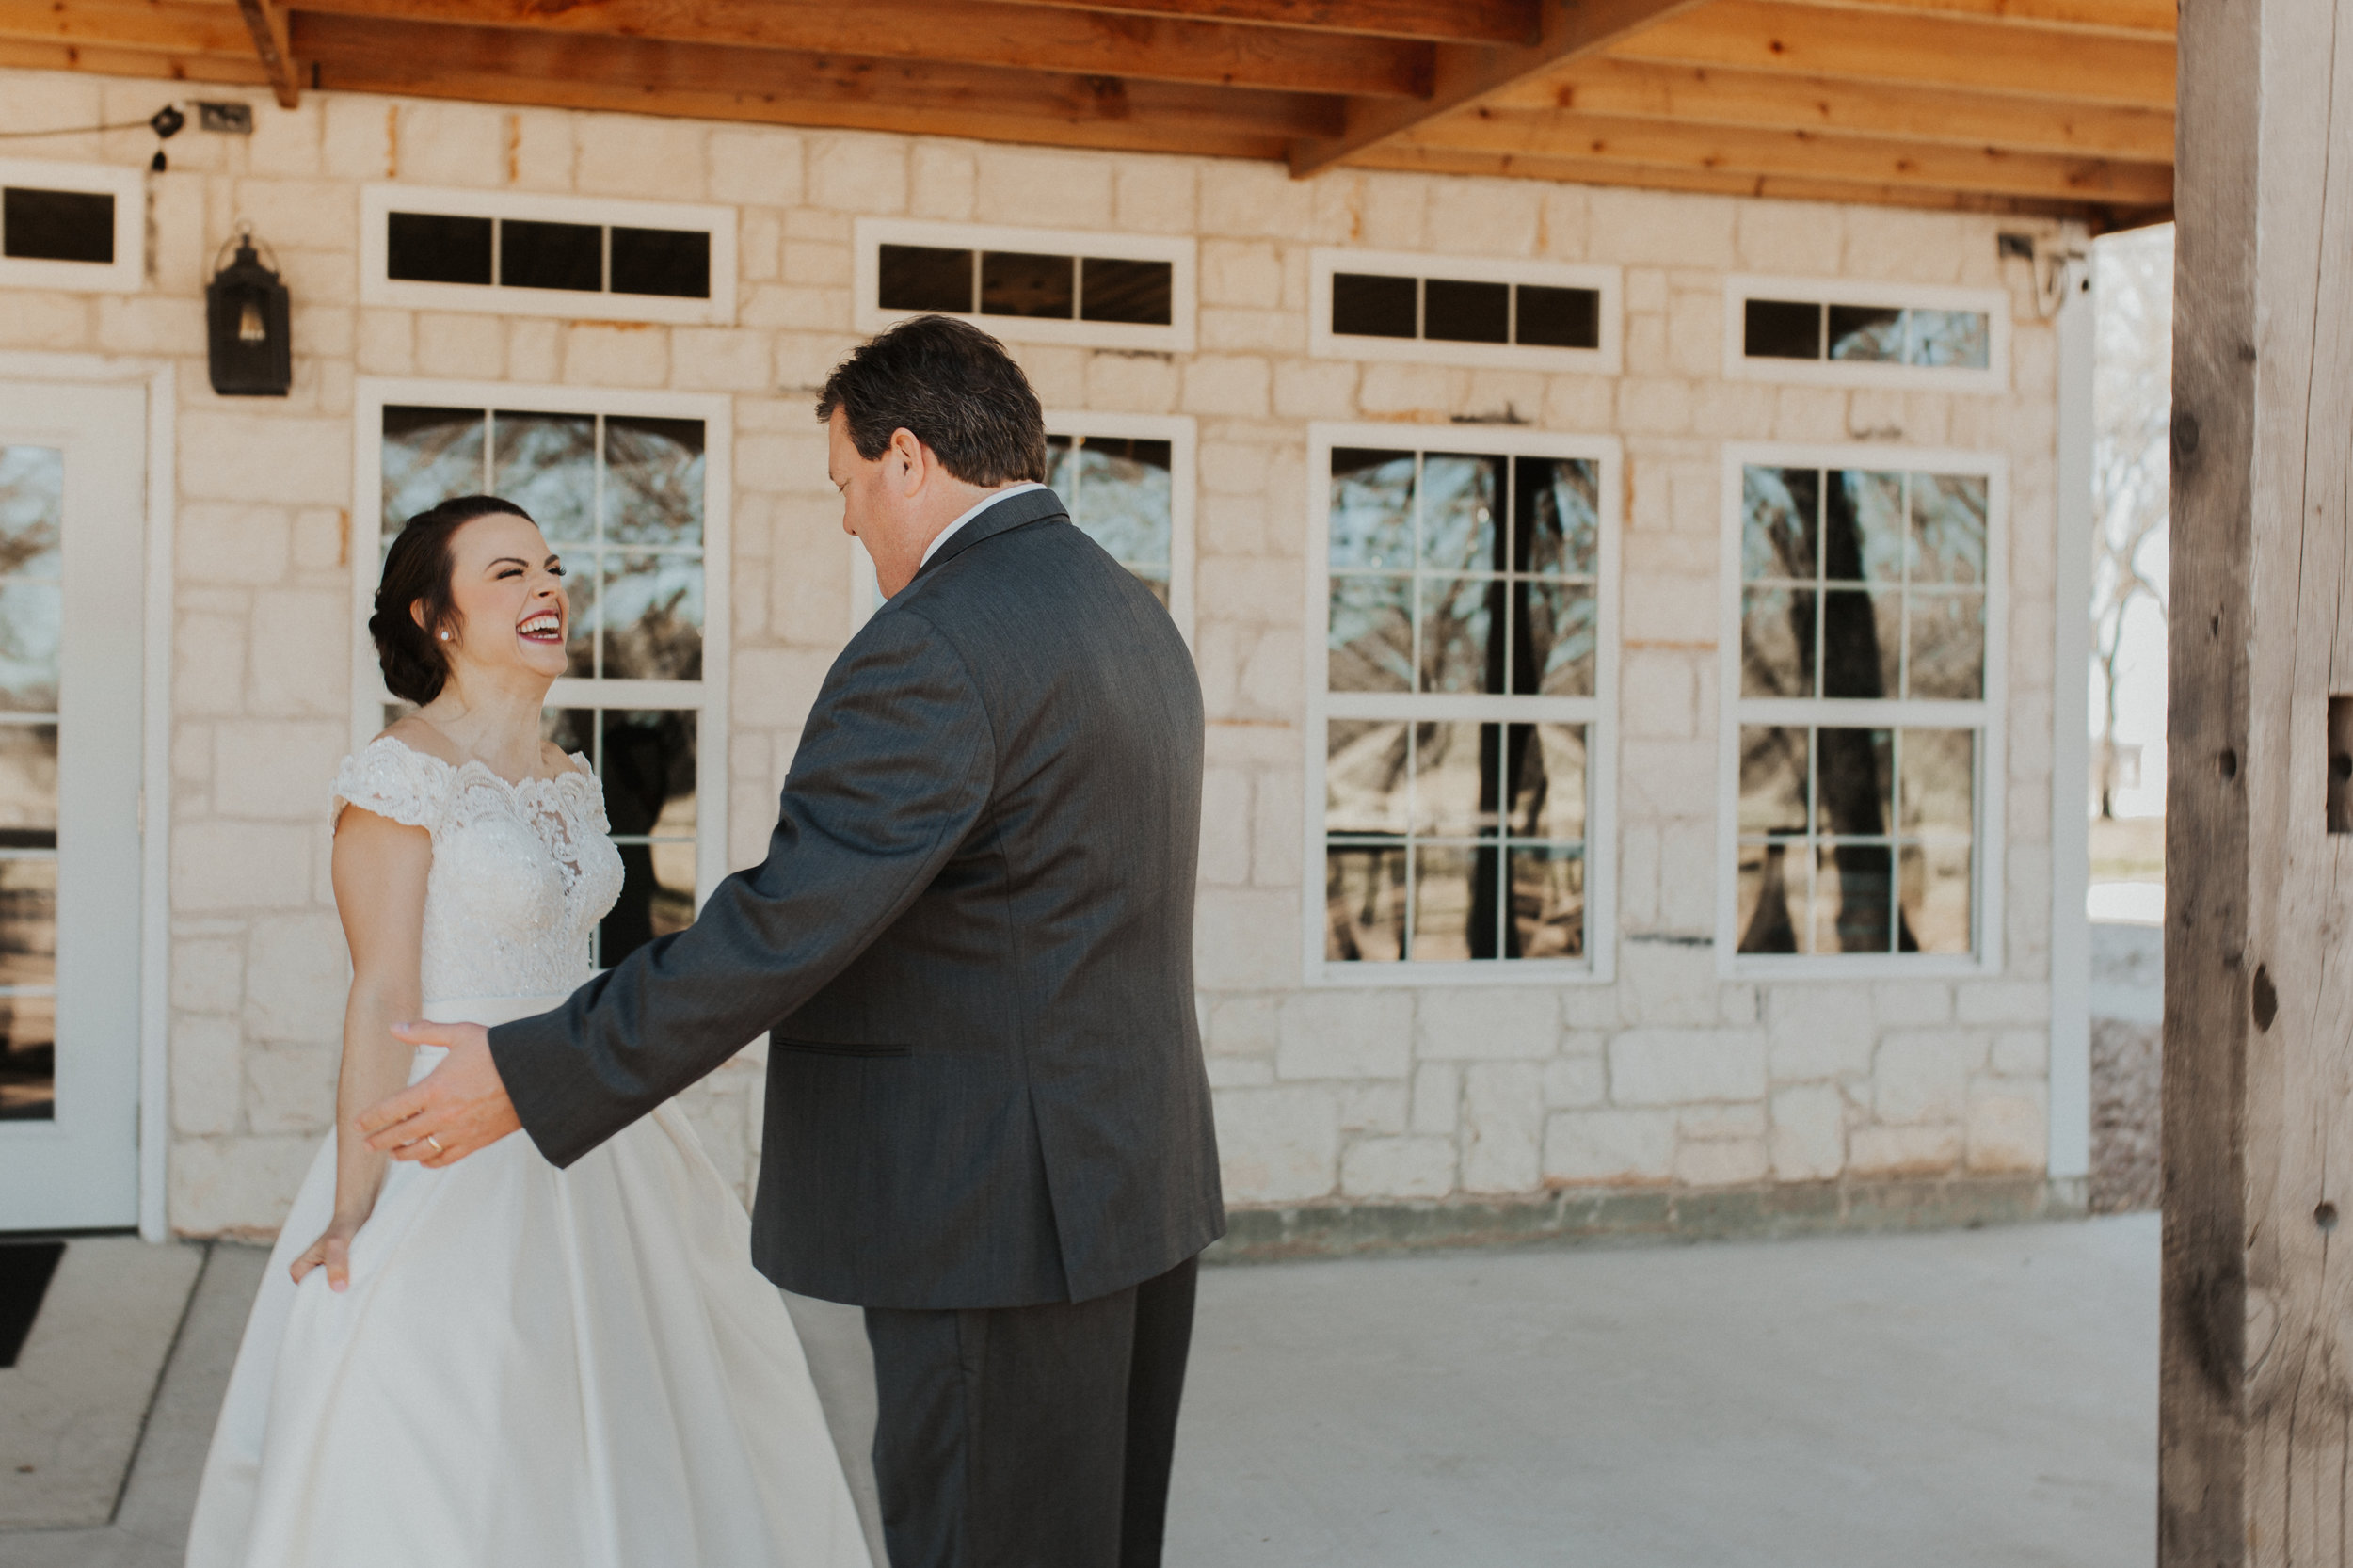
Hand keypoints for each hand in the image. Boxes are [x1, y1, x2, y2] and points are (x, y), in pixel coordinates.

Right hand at [289, 1215, 364, 1291]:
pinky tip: (361, 1279)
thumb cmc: (343, 1228)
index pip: (311, 1297)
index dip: (329, 1295)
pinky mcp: (333, 1273)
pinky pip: (341, 1286)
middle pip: (322, 1296)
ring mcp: (319, 1275)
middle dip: (338, 1293)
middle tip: (356, 1285)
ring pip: (333, 1291)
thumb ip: (337, 1264)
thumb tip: (338, 1289)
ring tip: (359, 1279)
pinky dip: (351, 1284)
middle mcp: (305, 1275)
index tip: (347, 1288)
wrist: (355, 1216)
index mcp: (297, 1272)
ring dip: (347, 1288)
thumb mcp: (339, 1244)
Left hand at [357, 1021, 519, 1167]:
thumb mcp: (460, 1034)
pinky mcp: (477, 1141)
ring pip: (421, 1150)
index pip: (391, 1109)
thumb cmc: (499, 1051)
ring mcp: (460, 1132)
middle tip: (367, 1144)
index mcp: (434, 1089)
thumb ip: (425, 1032)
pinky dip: (431, 1161)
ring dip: (402, 1153)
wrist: (536, 1074)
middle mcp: (443, 1115)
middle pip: (401, 1134)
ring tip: (392, 1153)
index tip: (358, 1124)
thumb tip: (395, 1028)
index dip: (371, 1118)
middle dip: (380, 1140)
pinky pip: (447, 1158)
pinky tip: (423, 1159)